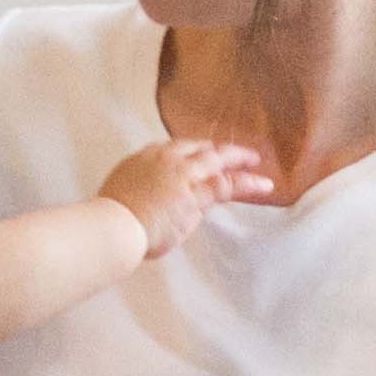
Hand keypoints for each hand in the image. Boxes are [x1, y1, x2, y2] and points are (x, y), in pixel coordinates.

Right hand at [94, 136, 271, 256]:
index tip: (205, 154)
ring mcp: (181, 174)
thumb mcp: (123, 193)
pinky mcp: (195, 194)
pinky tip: (264, 185)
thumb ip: (143, 190)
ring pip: (217, 161)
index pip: (176, 147)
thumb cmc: (111, 220)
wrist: (113, 227)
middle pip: (199, 148)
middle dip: (219, 150)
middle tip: (236, 153)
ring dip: (238, 159)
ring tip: (254, 161)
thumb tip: (156, 200)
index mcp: (145, 157)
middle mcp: (165, 159)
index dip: (195, 151)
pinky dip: (248, 183)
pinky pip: (227, 185)